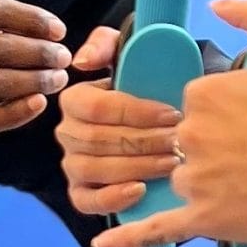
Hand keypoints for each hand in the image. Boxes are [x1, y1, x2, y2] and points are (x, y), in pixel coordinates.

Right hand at [56, 67, 183, 217]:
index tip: (172, 114)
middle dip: (142, 142)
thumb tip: (82, 62)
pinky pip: (87, 201)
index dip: (136, 112)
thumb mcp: (129, 54)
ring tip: (171, 162)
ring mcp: (74, 164)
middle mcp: (68, 133)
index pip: (97, 107)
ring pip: (95, 169)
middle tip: (178, 141)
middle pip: (98, 140)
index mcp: (75, 100)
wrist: (160, 114)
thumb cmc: (146, 83)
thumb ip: (105, 45)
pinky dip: (112, 199)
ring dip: (136, 167)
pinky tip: (141, 190)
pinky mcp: (83, 192)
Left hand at [92, 0, 246, 246]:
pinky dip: (129, 237)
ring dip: (207, 185)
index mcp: (207, 93)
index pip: (196, 106)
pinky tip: (107, 242)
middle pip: (186, 142)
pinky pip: (156, 229)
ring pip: (183, 180)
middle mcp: (192, 134)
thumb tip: (217, 4)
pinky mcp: (207, 220)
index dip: (229, 117)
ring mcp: (197, 179)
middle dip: (217, 150)